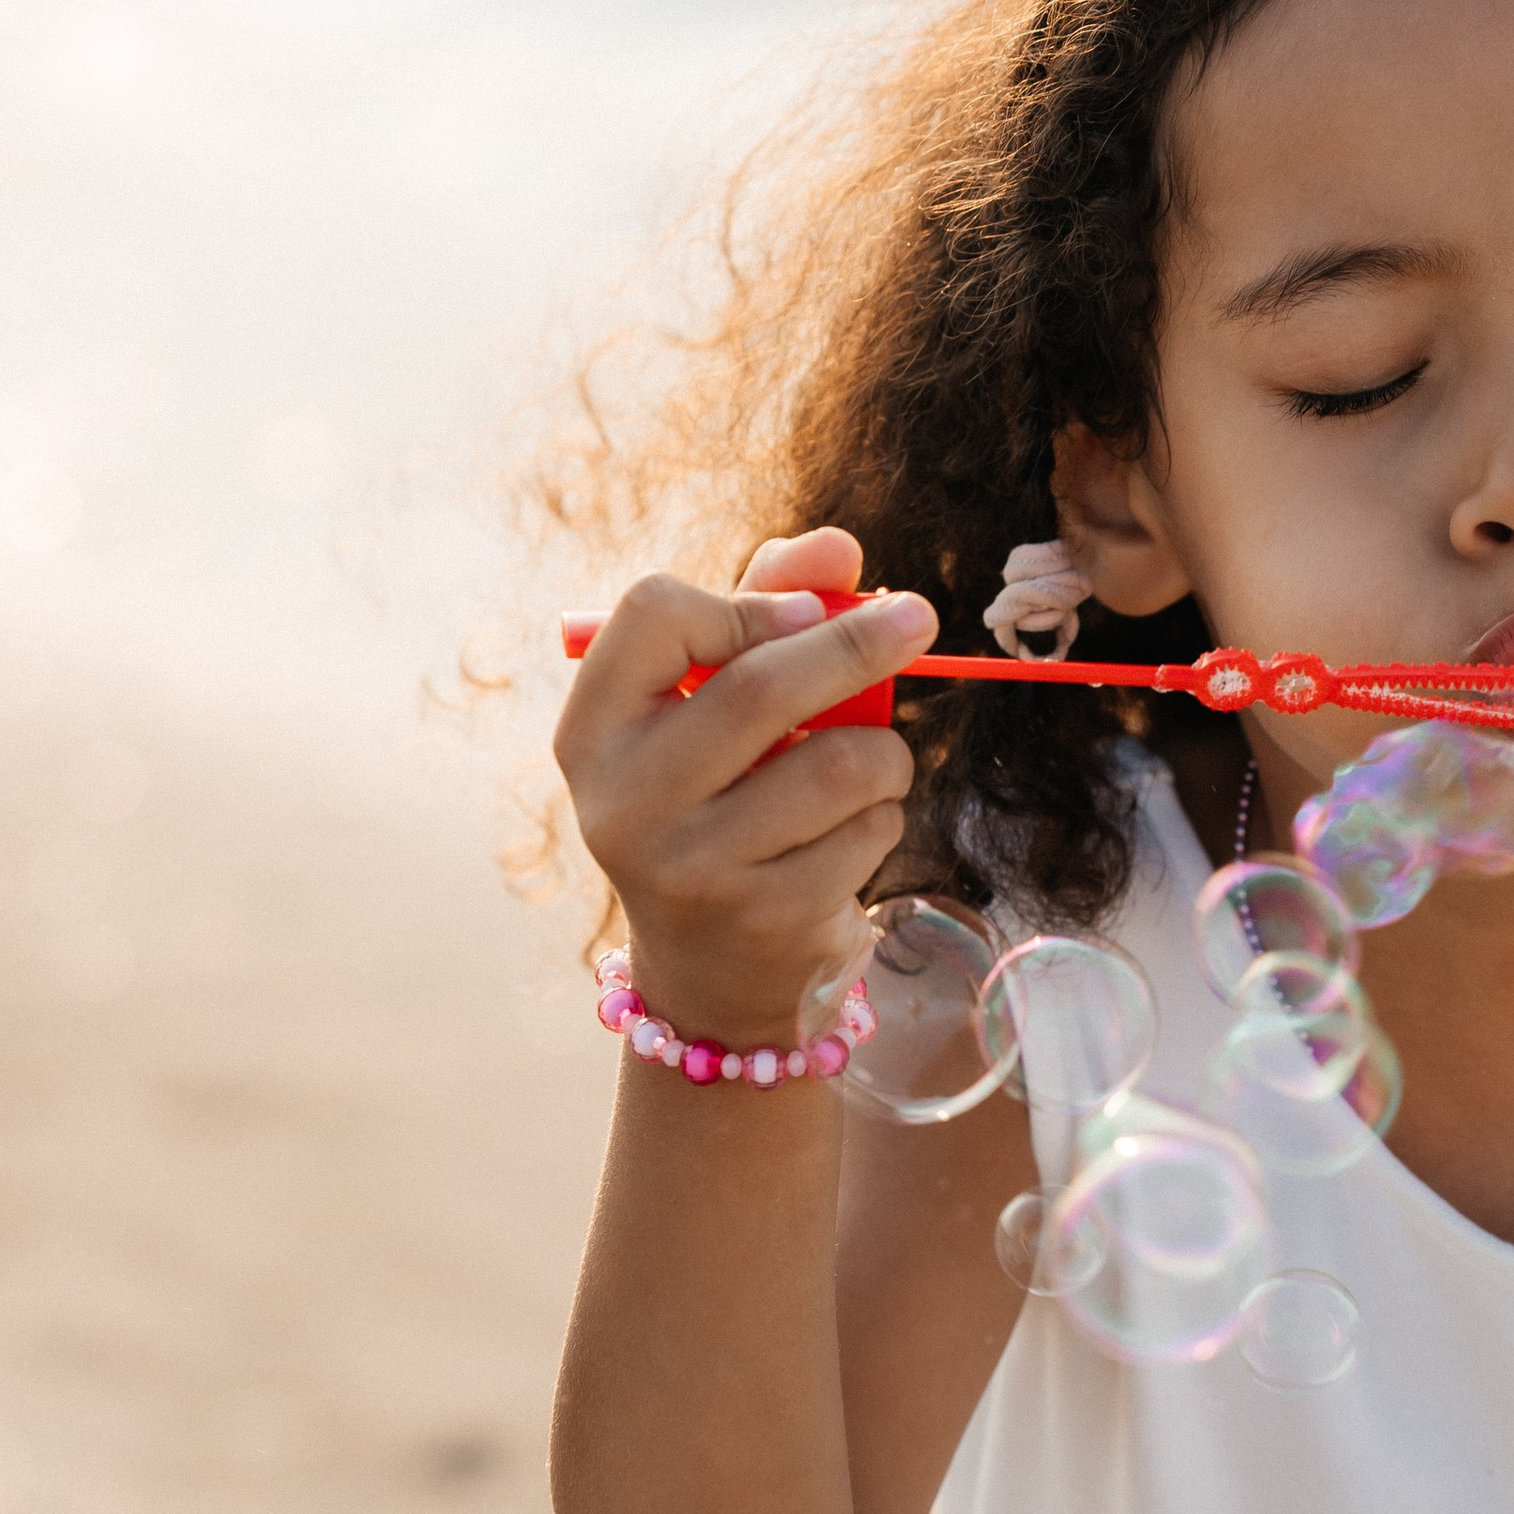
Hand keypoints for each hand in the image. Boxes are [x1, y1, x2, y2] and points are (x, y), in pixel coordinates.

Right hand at [555, 525, 937, 1051]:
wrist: (713, 967)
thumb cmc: (718, 797)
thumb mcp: (713, 705)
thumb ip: (765, 610)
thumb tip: (839, 546)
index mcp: (593, 730)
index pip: (652, 614)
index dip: (743, 601)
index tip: (804, 612)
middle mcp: (625, 801)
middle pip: (760, 686)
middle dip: (858, 641)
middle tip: (919, 616)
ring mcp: (692, 869)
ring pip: (840, 763)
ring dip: (883, 751)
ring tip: (868, 765)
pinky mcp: (765, 918)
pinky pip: (868, 830)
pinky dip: (883, 815)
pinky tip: (851, 831)